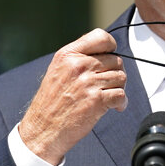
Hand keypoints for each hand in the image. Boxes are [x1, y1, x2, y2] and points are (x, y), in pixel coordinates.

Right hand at [18, 29, 127, 164]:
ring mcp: (88, 82)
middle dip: (116, 73)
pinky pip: (121, 95)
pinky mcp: (96, 100)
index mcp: (67, 55)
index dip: (111, 46)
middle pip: (115, 60)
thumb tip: (104, 55)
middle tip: (108, 85)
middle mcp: (78, 65)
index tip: (110, 56)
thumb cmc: (50, 103)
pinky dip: (121, 103)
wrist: (43, 129)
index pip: (100, 37)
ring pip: (121, 77)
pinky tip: (114, 107)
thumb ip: (78, 59)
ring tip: (109, 97)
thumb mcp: (57, 71)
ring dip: (119, 88)